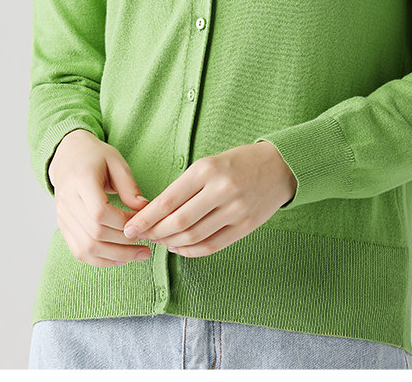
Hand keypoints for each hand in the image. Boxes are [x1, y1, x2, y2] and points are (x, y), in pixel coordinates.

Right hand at [48, 129, 151, 266]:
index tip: (142, 223)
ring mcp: (63, 216)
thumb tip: (145, 210)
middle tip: (147, 245)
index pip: (99, 212)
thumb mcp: (116, 162)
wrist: (67, 156)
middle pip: (94, 234)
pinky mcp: (63, 226)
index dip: (123, 222)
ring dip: (114, 256)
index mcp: (81, 179)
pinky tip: (120, 258)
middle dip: (124, 244)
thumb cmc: (95, 156)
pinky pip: (79, 251)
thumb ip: (129, 187)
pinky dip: (100, 260)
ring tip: (138, 254)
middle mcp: (67, 200)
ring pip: (86, 248)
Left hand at [121, 141, 296, 256]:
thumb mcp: (210, 162)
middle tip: (141, 237)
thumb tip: (156, 212)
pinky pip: (212, 245)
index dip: (146, 217)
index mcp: (208, 169)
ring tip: (159, 241)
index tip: (130, 226)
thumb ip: (186, 186)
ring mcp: (236, 210)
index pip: (168, 200)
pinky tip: (179, 248)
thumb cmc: (239, 161)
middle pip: (178, 222)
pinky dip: (191, 251)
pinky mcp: (246, 227)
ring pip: (194, 237)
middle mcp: (221, 190)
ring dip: (171, 243)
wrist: (281, 165)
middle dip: (155, 233)